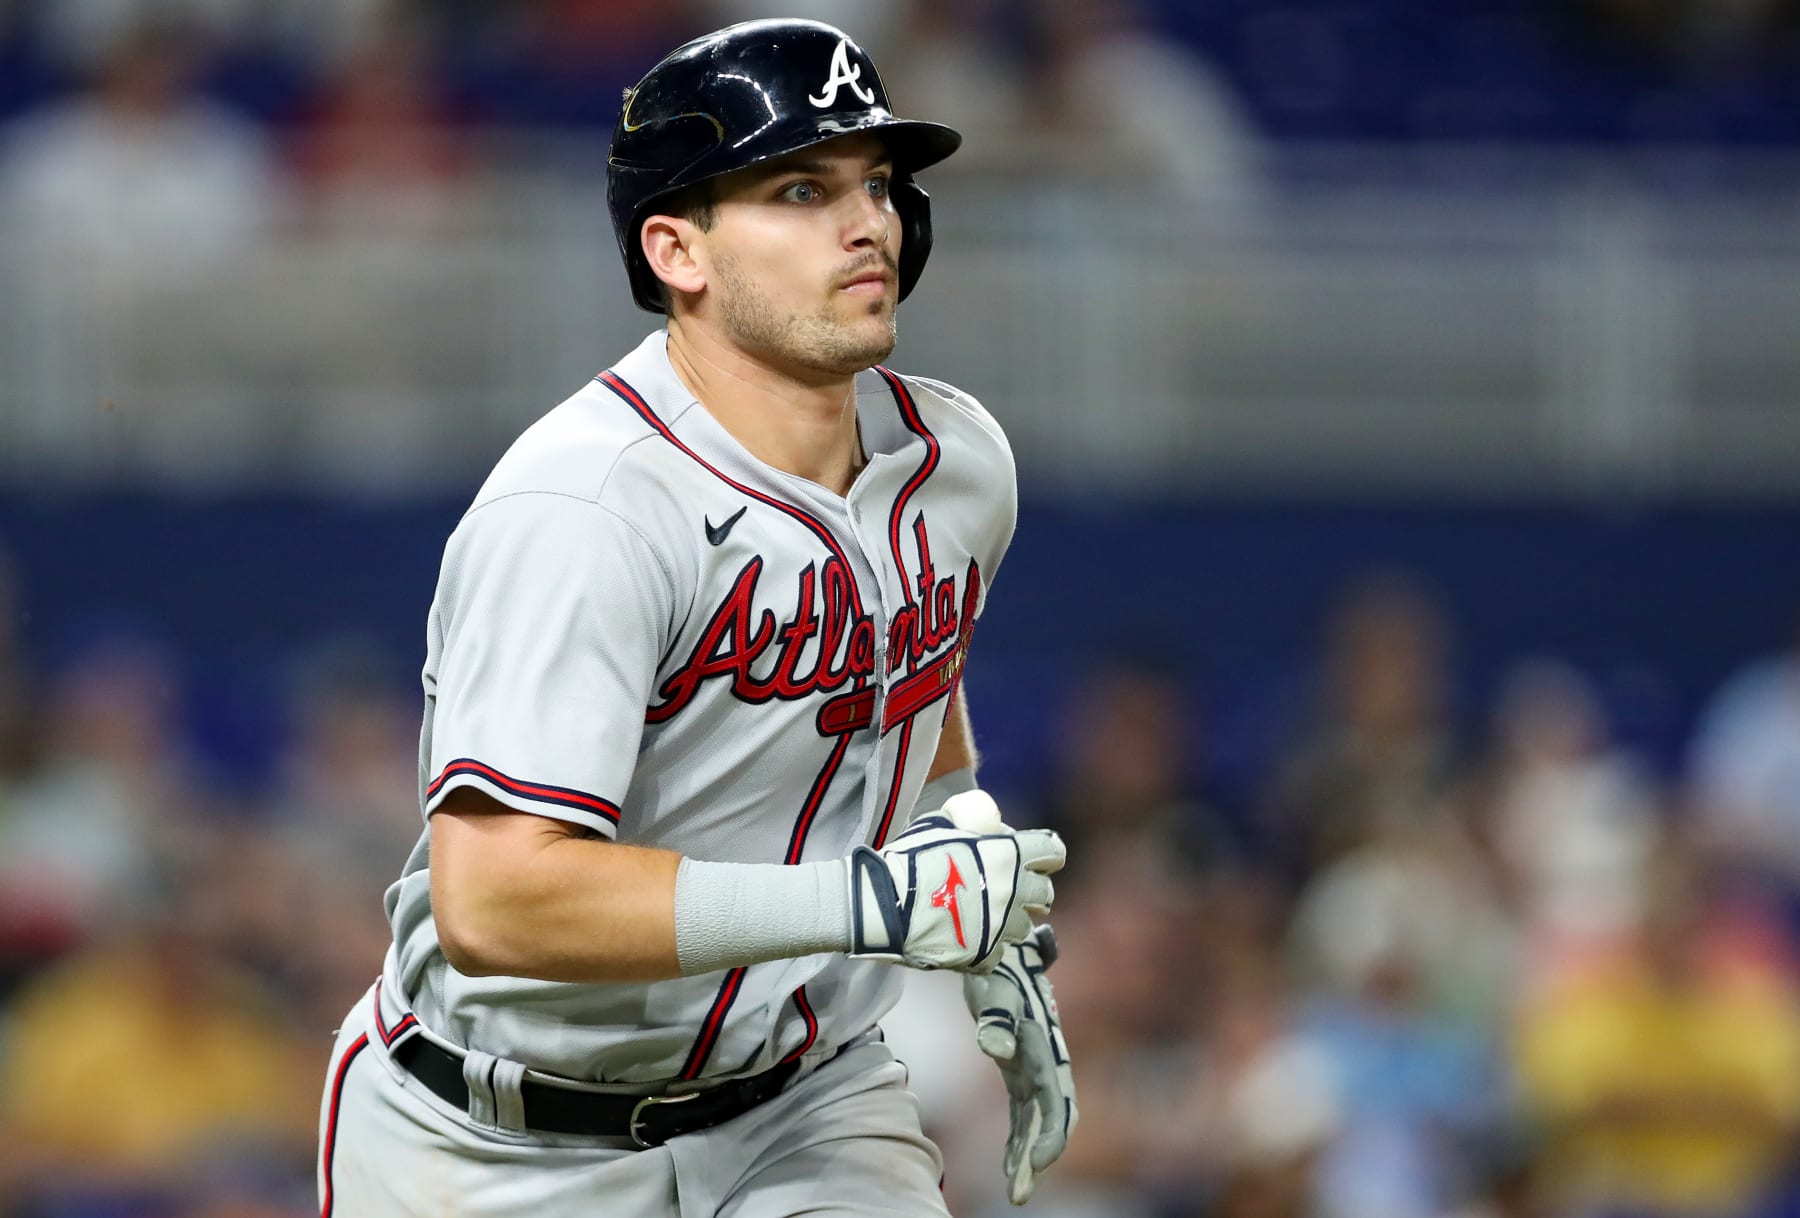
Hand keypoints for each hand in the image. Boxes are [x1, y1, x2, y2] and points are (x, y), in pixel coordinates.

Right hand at [847, 793, 1062, 972]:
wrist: (886, 904)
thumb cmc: (912, 858)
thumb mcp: (942, 821)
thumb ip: (973, 816)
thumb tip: (992, 823)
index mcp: (1008, 855)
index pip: (1052, 852)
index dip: (1047, 855)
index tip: (1038, 859)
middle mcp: (1013, 891)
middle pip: (1045, 894)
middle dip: (1032, 891)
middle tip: (1011, 890)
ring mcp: (1000, 927)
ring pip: (1023, 928)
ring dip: (1009, 921)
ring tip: (986, 917)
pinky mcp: (985, 955)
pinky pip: (999, 955)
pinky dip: (987, 949)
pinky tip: (969, 939)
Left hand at [963, 924, 1076, 1204]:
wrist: (1000, 948)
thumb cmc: (996, 968)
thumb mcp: (993, 989)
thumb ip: (995, 1017)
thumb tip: (997, 1047)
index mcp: (1047, 1048)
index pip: (1056, 1103)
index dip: (1049, 1137)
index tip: (1034, 1164)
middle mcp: (1047, 1061)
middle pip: (1052, 1120)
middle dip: (1039, 1158)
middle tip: (1019, 1194)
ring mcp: (1036, 1067)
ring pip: (1039, 1122)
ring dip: (1029, 1156)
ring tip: (1015, 1191)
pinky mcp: (1022, 1070)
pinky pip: (1025, 1113)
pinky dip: (1019, 1138)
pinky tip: (1008, 1165)